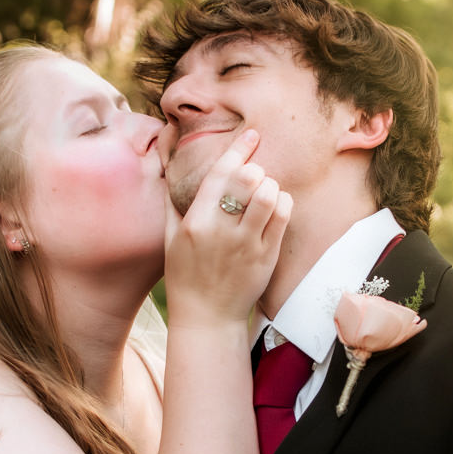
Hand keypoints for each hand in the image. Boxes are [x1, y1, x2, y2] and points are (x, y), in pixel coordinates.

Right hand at [164, 129, 291, 325]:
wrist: (207, 318)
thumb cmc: (185, 276)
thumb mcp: (168, 239)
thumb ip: (171, 203)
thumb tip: (169, 169)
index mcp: (194, 223)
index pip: (220, 173)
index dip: (239, 148)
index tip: (252, 135)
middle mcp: (221, 231)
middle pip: (248, 178)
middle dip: (255, 170)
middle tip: (254, 178)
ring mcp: (246, 244)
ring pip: (270, 194)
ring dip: (270, 185)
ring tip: (264, 193)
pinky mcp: (267, 256)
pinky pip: (284, 216)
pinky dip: (284, 203)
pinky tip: (276, 207)